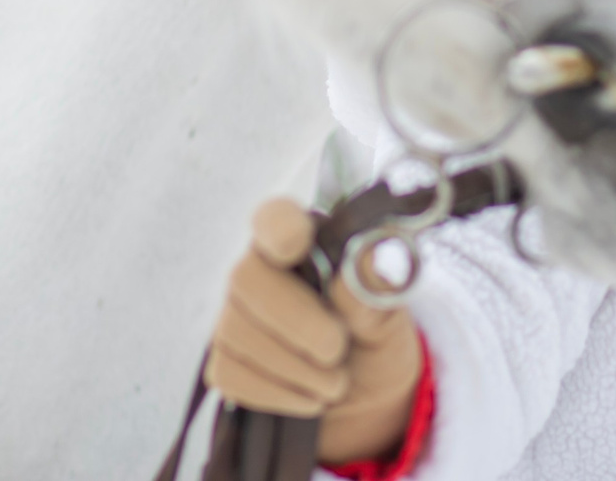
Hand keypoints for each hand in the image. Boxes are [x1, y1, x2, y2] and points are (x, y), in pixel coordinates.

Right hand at [204, 198, 425, 466]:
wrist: (363, 395)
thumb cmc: (374, 337)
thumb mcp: (389, 315)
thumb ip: (375, 290)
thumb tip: (369, 261)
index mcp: (305, 242)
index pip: (276, 217)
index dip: (279, 227)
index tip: (297, 243)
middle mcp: (261, 270)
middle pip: (247, 278)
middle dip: (295, 320)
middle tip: (337, 349)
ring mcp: (235, 315)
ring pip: (237, 332)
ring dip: (294, 367)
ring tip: (336, 381)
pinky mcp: (226, 360)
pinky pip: (231, 374)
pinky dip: (277, 393)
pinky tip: (309, 397)